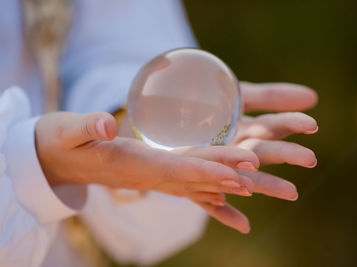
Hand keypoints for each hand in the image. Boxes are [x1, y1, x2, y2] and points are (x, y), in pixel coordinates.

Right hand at [35, 112, 260, 204]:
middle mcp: (145, 176)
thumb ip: (86, 127)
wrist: (58, 161)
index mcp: (129, 164)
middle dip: (223, 174)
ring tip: (251, 182)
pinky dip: (205, 190)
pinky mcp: (150, 174)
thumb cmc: (60, 142)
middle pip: (190, 176)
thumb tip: (107, 124)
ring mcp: (149, 178)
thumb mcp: (66, 130)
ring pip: (191, 182)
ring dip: (221, 182)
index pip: (172, 169)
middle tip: (256, 169)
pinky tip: (225, 196)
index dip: (203, 171)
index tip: (231, 174)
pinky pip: (183, 186)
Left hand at [195, 82, 318, 232]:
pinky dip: (226, 214)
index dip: (290, 123)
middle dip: (286, 154)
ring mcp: (218, 170)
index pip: (270, 126)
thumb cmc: (201, 109)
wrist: (162, 126)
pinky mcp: (195, 185)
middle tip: (310, 158)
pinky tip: (244, 227)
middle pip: (262, 151)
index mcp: (242, 129)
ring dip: (267, 186)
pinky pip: (210, 202)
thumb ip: (267, 96)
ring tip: (293, 193)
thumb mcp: (234, 98)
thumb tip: (313, 96)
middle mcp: (235, 151)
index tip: (311, 124)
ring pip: (244, 179)